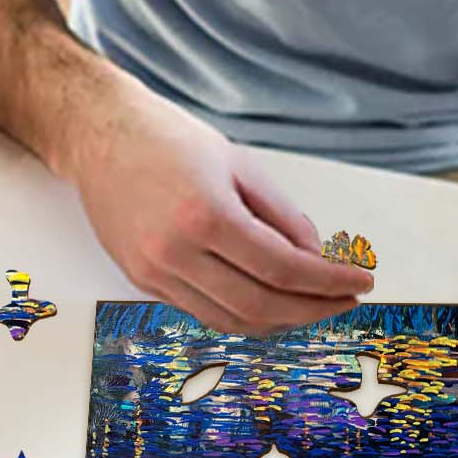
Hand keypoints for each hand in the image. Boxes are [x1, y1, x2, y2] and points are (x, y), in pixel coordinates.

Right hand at [59, 69, 371, 334]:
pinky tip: (269, 302)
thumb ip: (282, 216)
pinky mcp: (141, 281)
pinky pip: (203, 312)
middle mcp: (175, 252)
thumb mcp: (240, 164)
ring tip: (311, 306)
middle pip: (261, 306)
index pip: (283, 268)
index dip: (328, 283)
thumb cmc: (168, 139)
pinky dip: (243, 314)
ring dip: (280, 321)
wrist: (99, 136)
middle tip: (343, 301)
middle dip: (312, 310)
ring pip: (231, 320)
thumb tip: (314, 258)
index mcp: (205, 215)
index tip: (359, 284)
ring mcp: (153, 272)